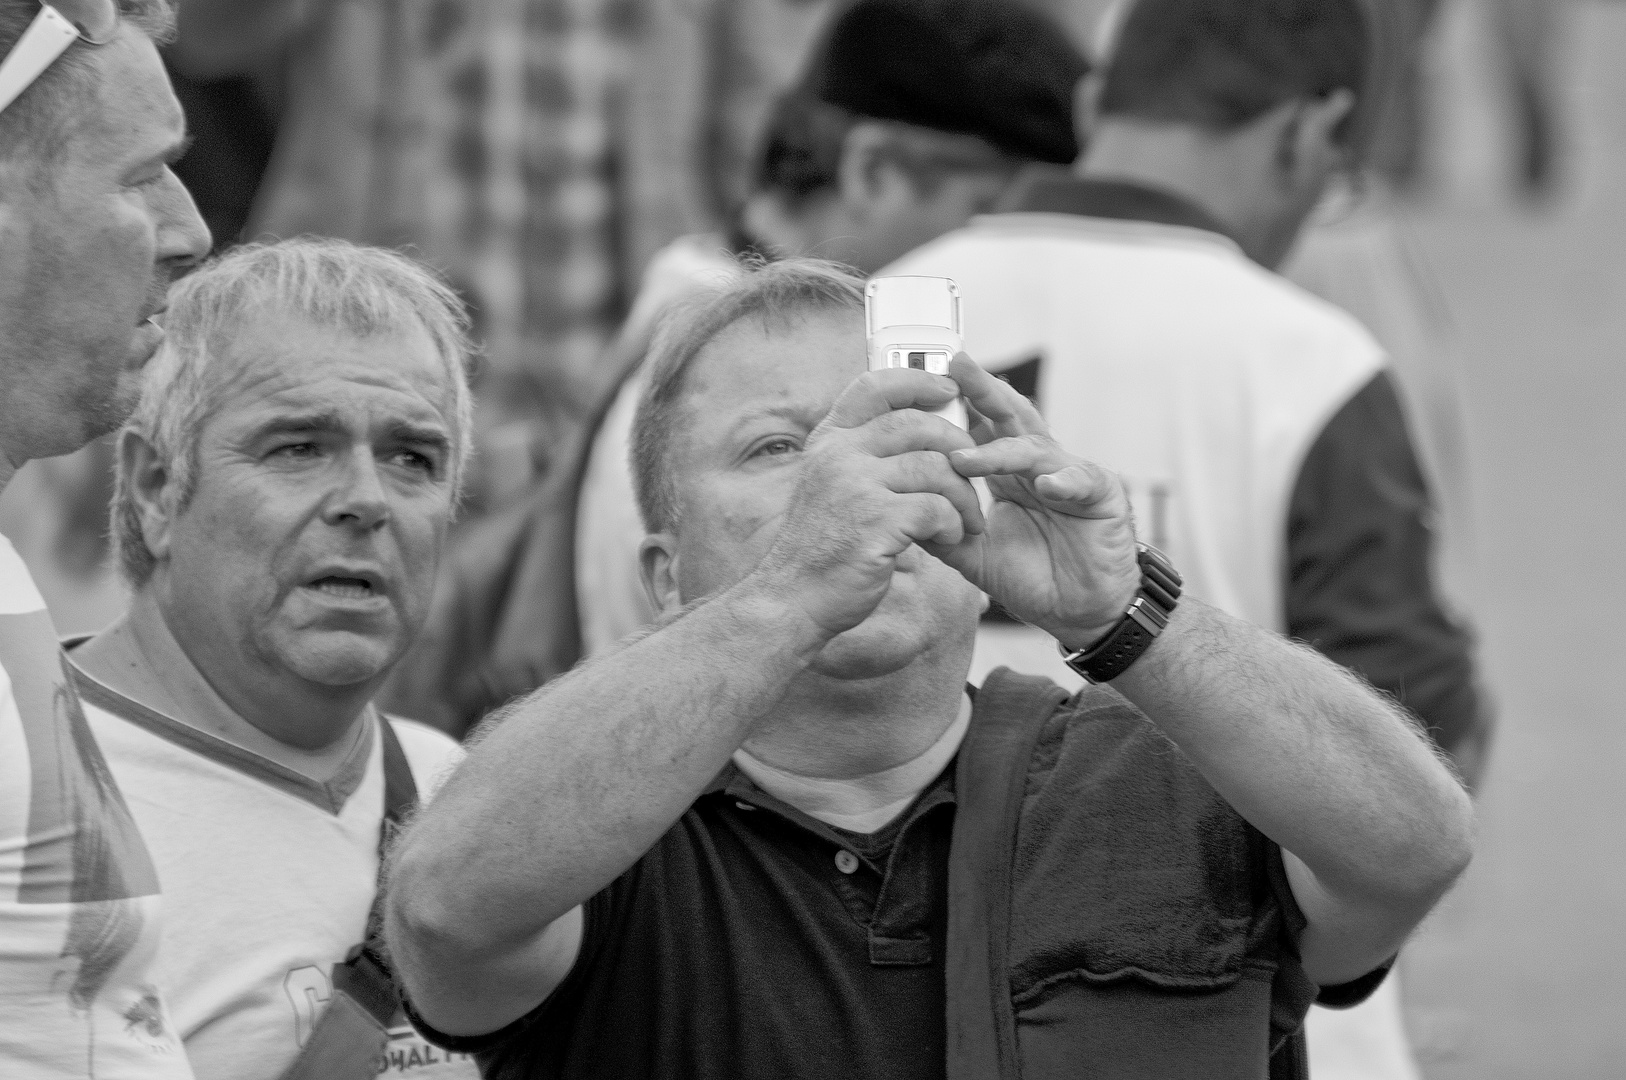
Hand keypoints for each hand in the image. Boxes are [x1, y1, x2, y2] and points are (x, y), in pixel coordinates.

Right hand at [750, 367, 983, 639]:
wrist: (793, 600)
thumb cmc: (823, 548)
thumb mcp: (831, 488)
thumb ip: (863, 457)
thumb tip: (920, 430)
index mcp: (829, 442)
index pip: (875, 386)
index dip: (917, 380)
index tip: (948, 387)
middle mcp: (838, 455)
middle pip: (917, 424)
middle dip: (958, 447)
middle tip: (973, 472)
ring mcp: (855, 486)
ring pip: (935, 467)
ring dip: (963, 495)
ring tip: (967, 520)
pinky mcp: (875, 521)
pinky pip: (937, 508)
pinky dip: (952, 525)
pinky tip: (948, 540)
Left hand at [929, 354, 1140, 647]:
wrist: (1080, 612)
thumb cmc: (1034, 578)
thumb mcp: (975, 554)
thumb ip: (942, 532)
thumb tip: (901, 512)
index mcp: (1010, 472)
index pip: (982, 427)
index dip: (957, 405)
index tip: (922, 385)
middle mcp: (1040, 465)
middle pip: (1010, 418)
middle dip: (982, 392)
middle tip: (955, 365)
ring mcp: (1072, 476)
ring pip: (1036, 449)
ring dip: (1002, 451)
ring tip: (967, 457)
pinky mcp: (1104, 496)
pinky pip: (1082, 482)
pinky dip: (1065, 482)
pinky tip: (1047, 485)